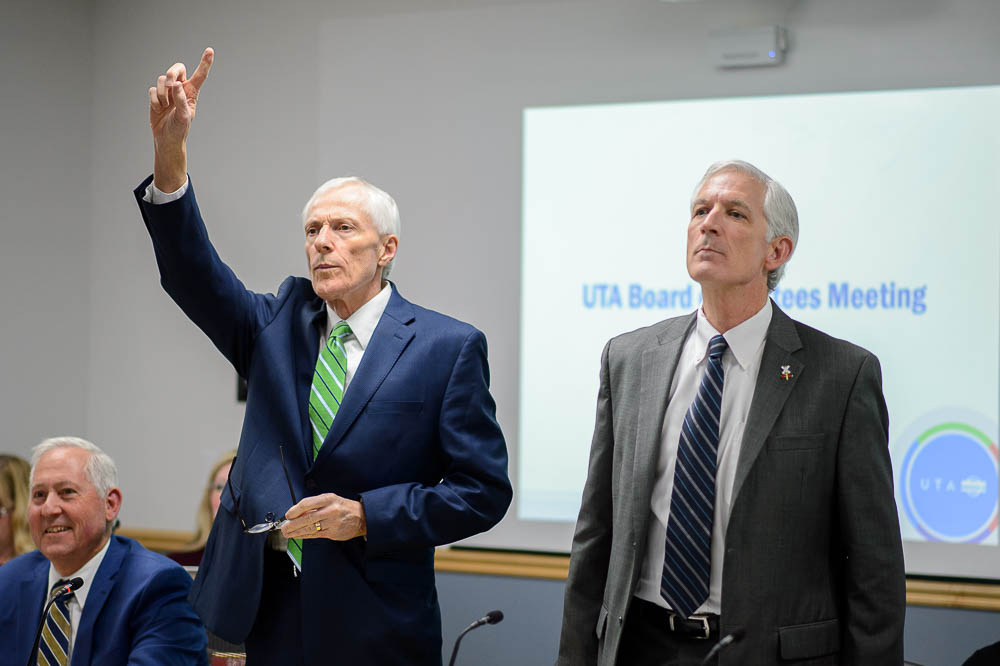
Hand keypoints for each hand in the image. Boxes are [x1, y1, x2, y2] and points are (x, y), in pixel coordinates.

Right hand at [148, 48, 213, 190]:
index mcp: (192, 92)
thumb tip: (177, 84)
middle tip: (170, 84)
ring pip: (162, 79)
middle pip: (176, 69)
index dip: (205, 62)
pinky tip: (159, 109)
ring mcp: (168, 92)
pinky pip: (152, 89)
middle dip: (171, 73)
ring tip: (165, 106)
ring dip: (162, 93)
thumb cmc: (180, 129)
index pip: (200, 75)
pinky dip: (154, 99)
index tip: (210, 50)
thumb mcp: (184, 116)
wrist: (166, 138)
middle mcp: (180, 89)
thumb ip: (181, 99)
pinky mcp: (156, 96)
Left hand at [281, 493, 366, 540]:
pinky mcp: (333, 533)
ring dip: (296, 532)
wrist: (362, 517)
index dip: (295, 510)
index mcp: (329, 499)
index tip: (288, 515)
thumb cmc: (344, 507)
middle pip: (307, 518)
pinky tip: (298, 535)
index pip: (307, 504)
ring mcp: (332, 523)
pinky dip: (305, 536)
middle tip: (284, 527)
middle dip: (293, 524)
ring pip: (310, 528)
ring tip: (288, 533)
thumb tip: (298, 512)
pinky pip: (315, 535)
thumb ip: (316, 505)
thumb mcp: (331, 499)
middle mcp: (330, 510)